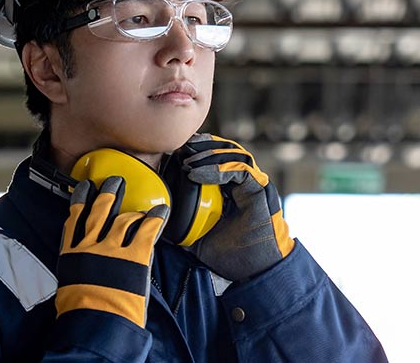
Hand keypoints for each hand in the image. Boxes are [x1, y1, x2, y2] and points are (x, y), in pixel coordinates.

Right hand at [55, 176, 168, 327]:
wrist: (95, 324)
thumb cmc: (82, 314)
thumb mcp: (71, 287)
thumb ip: (80, 270)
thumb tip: (88, 267)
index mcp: (71, 255)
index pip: (74, 220)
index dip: (80, 201)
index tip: (85, 188)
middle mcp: (90, 246)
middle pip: (99, 211)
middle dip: (107, 193)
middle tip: (114, 181)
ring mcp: (112, 249)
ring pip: (123, 218)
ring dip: (133, 209)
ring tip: (140, 204)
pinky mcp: (134, 255)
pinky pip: (147, 230)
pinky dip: (155, 218)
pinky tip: (161, 211)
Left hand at [167, 134, 294, 280]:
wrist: (257, 272)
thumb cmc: (234, 257)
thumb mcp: (200, 240)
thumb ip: (184, 228)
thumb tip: (158, 222)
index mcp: (234, 191)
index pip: (218, 160)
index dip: (199, 152)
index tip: (175, 152)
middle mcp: (247, 183)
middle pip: (227, 151)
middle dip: (203, 146)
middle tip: (181, 148)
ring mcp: (255, 185)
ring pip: (235, 154)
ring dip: (209, 154)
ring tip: (187, 161)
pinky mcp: (261, 190)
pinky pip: (241, 169)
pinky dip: (218, 168)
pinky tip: (197, 175)